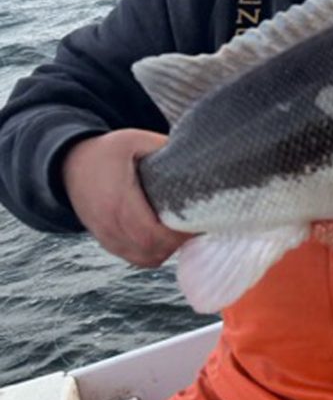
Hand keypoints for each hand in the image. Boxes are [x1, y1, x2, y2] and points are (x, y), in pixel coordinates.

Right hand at [62, 130, 191, 266]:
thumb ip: (163, 149)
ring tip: (180, 230)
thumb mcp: (135, 141)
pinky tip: (165, 236)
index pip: (153, 233)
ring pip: (146, 258)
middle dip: (177, 242)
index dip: (178, 234)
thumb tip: (194, 156)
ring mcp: (107, 235)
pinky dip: (153, 252)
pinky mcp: (107, 241)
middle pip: (152, 249)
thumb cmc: (108, 151)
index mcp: (118, 200)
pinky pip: (136, 258)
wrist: (69, 164)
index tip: (196, 220)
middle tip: (193, 225)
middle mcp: (110, 223)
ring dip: (167, 249)